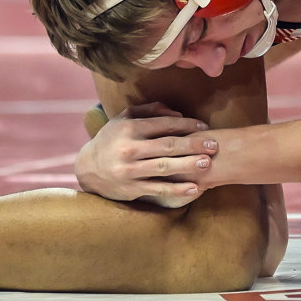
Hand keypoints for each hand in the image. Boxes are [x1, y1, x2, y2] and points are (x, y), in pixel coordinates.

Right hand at [75, 101, 218, 206]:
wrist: (87, 169)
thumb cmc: (113, 139)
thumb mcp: (125, 118)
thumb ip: (150, 111)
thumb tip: (178, 114)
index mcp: (128, 129)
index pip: (163, 124)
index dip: (186, 124)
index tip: (204, 126)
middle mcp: (128, 149)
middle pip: (167, 145)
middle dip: (193, 144)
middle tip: (214, 144)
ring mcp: (129, 171)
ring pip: (164, 168)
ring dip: (188, 165)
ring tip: (207, 163)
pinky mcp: (131, 189)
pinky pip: (158, 189)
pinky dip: (177, 190)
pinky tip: (195, 189)